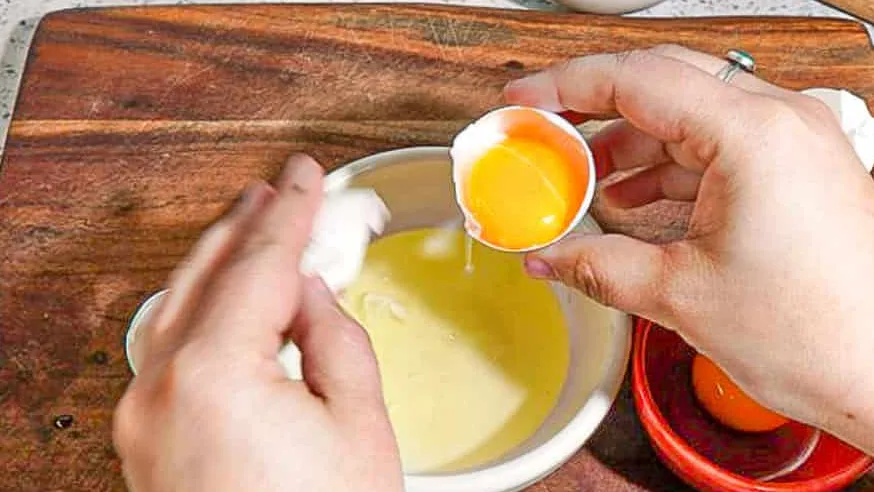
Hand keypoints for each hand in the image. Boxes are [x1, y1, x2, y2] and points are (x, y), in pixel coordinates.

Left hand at [113, 155, 402, 491]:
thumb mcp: (358, 428)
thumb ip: (335, 341)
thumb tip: (310, 293)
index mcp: (214, 377)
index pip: (260, 268)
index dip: (291, 214)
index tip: (307, 177)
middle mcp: (159, 390)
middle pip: (203, 277)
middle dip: (245, 226)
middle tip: (280, 191)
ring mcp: (142, 418)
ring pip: (177, 309)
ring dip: (219, 264)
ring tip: (255, 230)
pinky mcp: (146, 441)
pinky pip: (172, 351)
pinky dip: (204, 313)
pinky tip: (230, 300)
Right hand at [505, 45, 873, 453]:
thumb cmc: (819, 334)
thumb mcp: (682, 296)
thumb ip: (599, 266)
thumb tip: (547, 257)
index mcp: (753, 135)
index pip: (639, 79)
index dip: (567, 86)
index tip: (524, 98)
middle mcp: (781, 122)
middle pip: (664, 82)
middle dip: (595, 106)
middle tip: (545, 128)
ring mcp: (794, 143)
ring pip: (690, 114)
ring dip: (631, 140)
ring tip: (582, 177)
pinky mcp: (797, 171)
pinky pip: (717, 146)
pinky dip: (668, 164)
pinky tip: (633, 197)